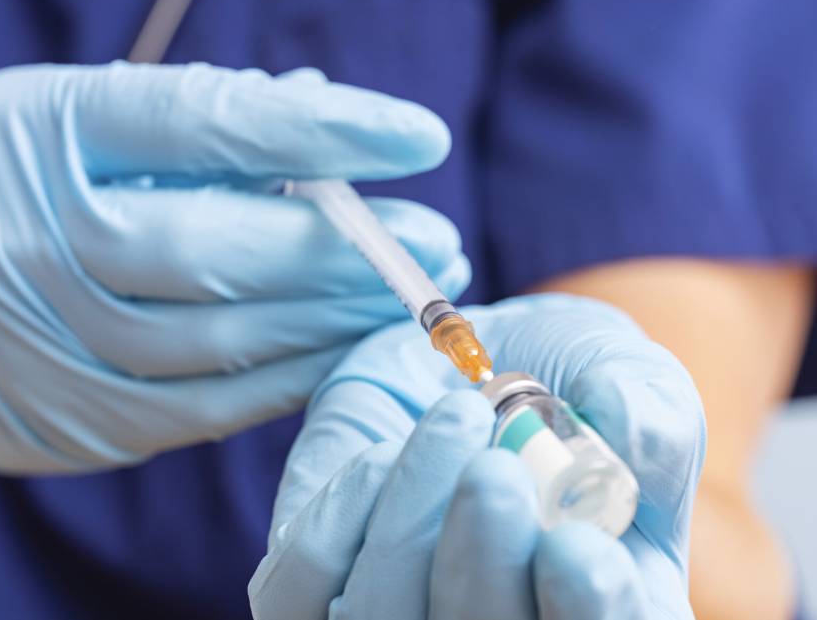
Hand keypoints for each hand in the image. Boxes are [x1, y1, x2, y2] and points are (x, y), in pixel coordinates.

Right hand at [0, 62, 467, 510]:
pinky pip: (211, 407)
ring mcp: (46, 342)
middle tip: (439, 242)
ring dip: (335, 320)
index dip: (320, 132)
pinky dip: (293, 377)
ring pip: (222, 340)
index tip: (420, 137)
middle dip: (344, 251)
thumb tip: (332, 118)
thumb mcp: (88, 125)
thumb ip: (203, 122)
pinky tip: (348, 350)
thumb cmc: (28, 194)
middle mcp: (28, 238)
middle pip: (215, 248)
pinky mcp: (79, 420)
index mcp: (39, 131)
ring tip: (412, 298)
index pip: (198, 122)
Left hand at [249, 294, 704, 618]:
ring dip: (411, 525)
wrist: (460, 358)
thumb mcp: (615, 367)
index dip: (589, 613)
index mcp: (591, 600)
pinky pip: (305, 584)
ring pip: (381, 618)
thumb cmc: (555, 373)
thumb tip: (635, 436)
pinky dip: (339, 517)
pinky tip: (383, 455)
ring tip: (455, 417)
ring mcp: (396, 610)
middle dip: (484, 565)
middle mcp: (494, 618)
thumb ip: (646, 404)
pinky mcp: (313, 585)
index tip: (579, 548)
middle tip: (496, 470)